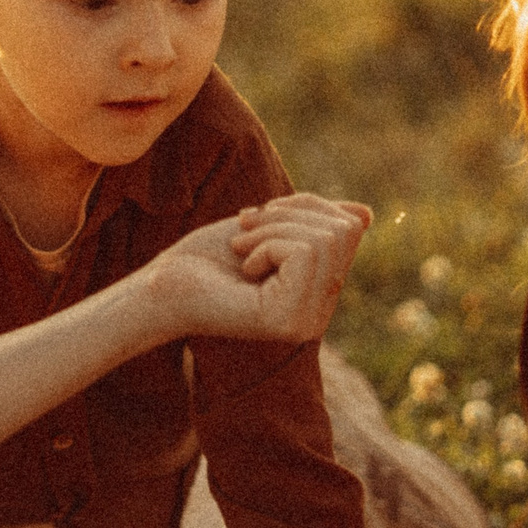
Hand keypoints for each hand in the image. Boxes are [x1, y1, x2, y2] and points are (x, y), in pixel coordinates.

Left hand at [141, 195, 371, 345]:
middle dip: (288, 214)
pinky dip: (267, 244)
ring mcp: (308, 322)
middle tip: (244, 231)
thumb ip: (314, 223)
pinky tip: (243, 268)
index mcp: (318, 292)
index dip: (306, 205)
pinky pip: (305, 251)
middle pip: (343, 229)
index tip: (258, 216)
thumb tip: (365, 214)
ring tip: (240, 248)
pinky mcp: (290, 320)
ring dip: (272, 229)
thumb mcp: (267, 228)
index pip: (349, 227)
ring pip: (325, 238)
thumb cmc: (206, 258)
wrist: (161, 288)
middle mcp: (320, 314)